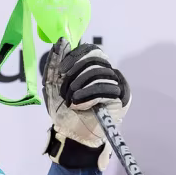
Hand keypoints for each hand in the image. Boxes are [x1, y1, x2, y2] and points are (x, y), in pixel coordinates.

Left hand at [42, 37, 130, 169]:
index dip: (75, 56)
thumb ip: (55, 62)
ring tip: (71, 101)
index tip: (61, 70)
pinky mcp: (122, 98)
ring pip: (99, 73)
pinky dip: (88, 96)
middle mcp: (108, 73)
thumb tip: (62, 40)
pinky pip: (106, 88)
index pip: (91, 49)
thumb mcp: (52, 84)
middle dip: (74, 75)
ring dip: (79, 88)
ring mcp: (117, 84)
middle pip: (94, 60)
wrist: (70, 134)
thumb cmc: (62, 109)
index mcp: (92, 67)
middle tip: (65, 92)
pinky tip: (78, 105)